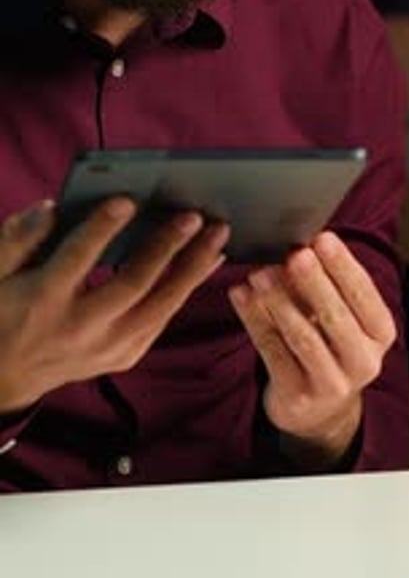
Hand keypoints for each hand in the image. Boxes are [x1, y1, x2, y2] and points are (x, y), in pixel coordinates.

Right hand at [0, 197, 228, 413]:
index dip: (103, 229)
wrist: (6, 377)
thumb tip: (52, 208)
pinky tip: (208, 261)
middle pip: (132, 284)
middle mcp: (80, 327)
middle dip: (166, 248)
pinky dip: (187, 289)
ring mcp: (106, 348)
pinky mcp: (124, 356)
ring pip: (160, 306)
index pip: (77, 260)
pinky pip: (163, 320)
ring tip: (218, 235)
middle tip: (193, 217)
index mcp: (43, 300)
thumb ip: (18, 237)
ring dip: (193, 269)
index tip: (128, 200)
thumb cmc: (3, 309)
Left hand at [228, 231, 395, 468]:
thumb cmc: (329, 345)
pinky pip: (271, 350)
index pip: (364, 296)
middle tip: (294, 254)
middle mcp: (363, 361)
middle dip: (313, 282)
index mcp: (380, 334)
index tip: (323, 238)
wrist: (318, 410)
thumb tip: (298, 246)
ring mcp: (331, 383)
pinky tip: (240, 294)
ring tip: (259, 272)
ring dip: (278, 300)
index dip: (343, 266)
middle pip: (336, 316)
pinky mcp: (297, 395)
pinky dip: (253, 319)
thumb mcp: (339, 317)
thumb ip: (324, 285)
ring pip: (302, 336)